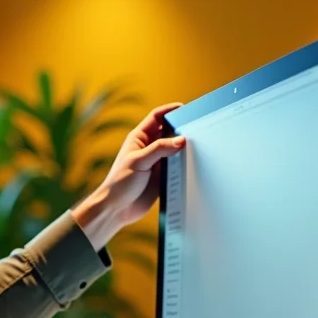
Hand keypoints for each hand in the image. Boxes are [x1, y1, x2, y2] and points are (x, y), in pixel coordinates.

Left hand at [72, 103, 186, 249]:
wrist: (117, 209)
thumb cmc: (120, 183)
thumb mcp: (139, 161)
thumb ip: (160, 149)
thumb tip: (181, 140)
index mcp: (139, 139)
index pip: (156, 117)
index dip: (169, 110)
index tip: (184, 108)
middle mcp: (149, 148)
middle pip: (168, 132)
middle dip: (181, 128)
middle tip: (196, 127)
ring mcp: (157, 162)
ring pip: (175, 149)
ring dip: (185, 147)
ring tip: (200, 144)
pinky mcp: (163, 177)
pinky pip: (177, 166)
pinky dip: (185, 163)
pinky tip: (195, 162)